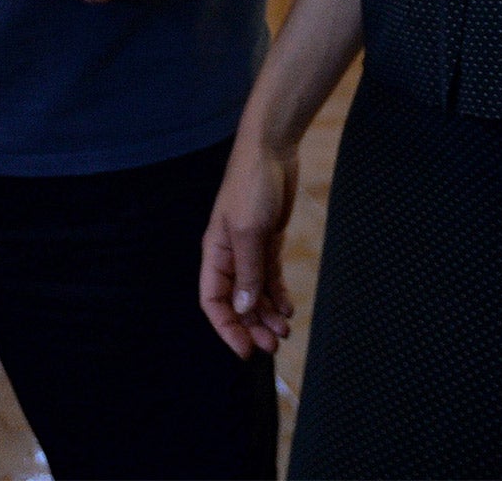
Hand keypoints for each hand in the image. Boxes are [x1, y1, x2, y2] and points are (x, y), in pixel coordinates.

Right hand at [199, 121, 299, 356]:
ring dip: (267, 313)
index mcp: (215, 253)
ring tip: (285, 330)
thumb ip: (247, 271)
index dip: (226, 328)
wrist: (271, 151)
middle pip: (236, 301)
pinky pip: (269, 277)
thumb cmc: (251, 185)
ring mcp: (249, 249)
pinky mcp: (268, 241)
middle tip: (273, 345)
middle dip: (252, 326)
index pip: (213, 300)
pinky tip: (288, 309)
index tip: (244, 351)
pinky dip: (277, 295)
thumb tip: (242, 308)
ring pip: (254, 292)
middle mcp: (230, 255)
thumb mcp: (249, 231)